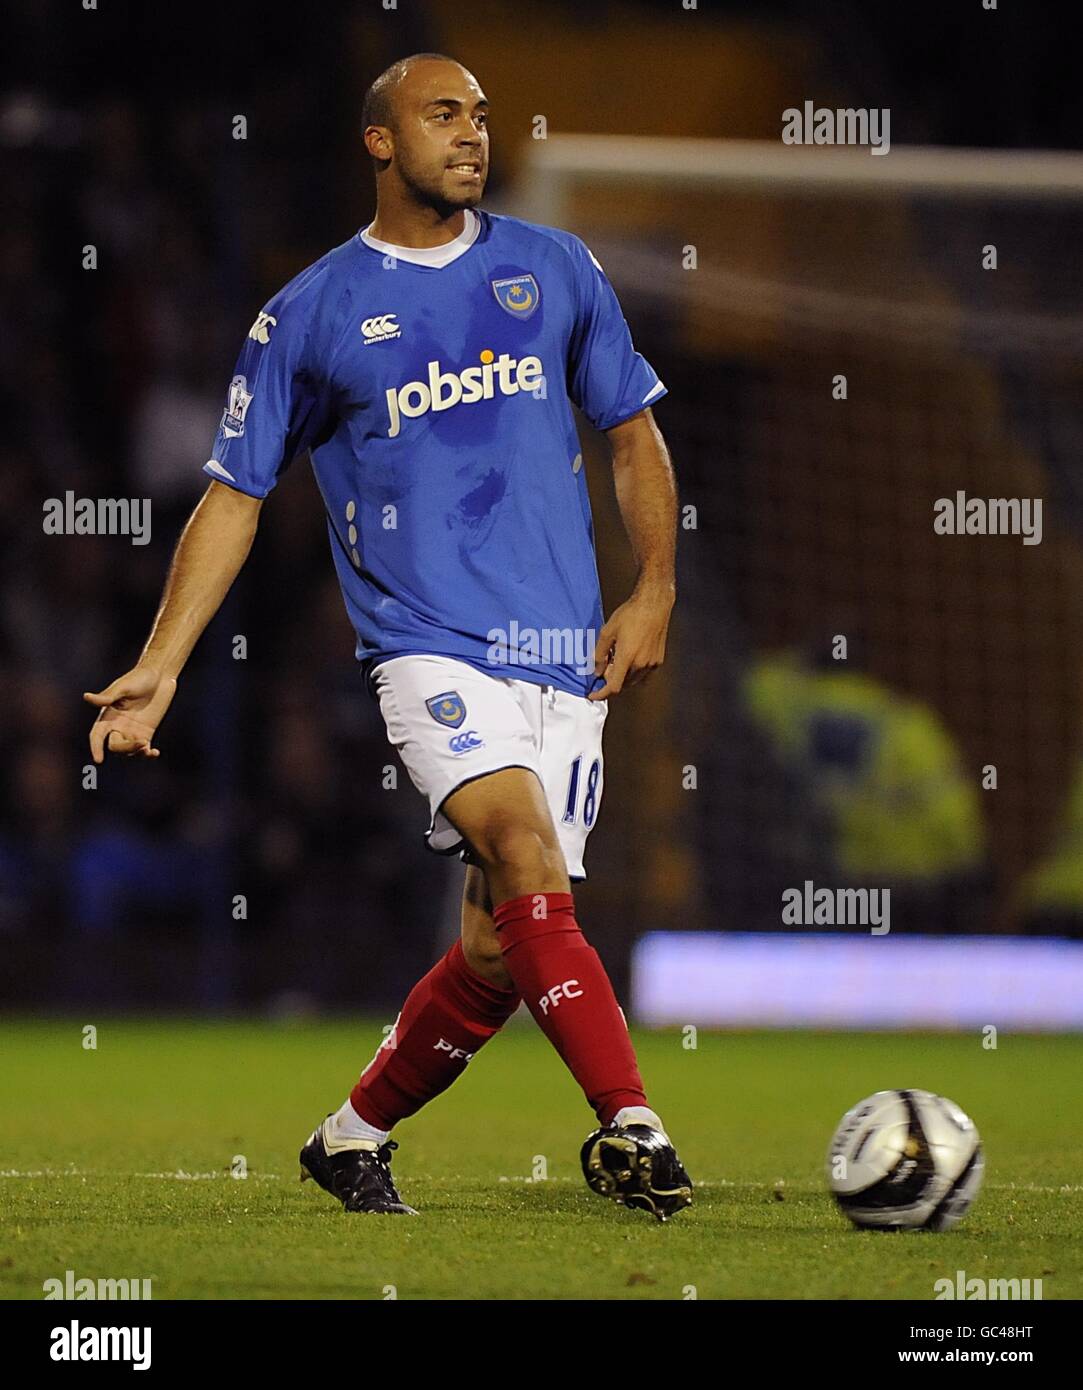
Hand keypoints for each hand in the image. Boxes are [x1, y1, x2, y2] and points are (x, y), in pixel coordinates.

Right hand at [84, 665, 177, 762]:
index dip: (96, 747)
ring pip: (129, 751)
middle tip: (142, 743)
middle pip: (115, 746)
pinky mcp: (146, 732)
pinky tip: (154, 753)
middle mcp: (117, 726)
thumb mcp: (123, 687)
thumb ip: (107, 696)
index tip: (98, 760)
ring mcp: (132, 731)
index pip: (97, 735)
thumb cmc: (138, 678)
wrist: (159, 675)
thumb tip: (86, 697)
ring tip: (148, 749)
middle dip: (125, 748)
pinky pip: (144, 749)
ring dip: (136, 752)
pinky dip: (147, 755)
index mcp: (107, 716)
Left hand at [588, 584, 674, 699]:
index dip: (601, 694)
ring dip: (622, 676)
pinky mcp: (658, 660)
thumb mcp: (607, 632)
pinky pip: (643, 673)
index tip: (593, 694)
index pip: (613, 687)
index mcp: (627, 658)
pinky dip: (633, 671)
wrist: (653, 604)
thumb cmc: (630, 614)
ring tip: (616, 658)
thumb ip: (599, 654)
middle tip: (604, 666)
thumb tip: (596, 670)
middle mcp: (641, 664)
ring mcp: (652, 663)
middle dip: (611, 680)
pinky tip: (629, 656)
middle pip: (622, 684)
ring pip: (633, 680)